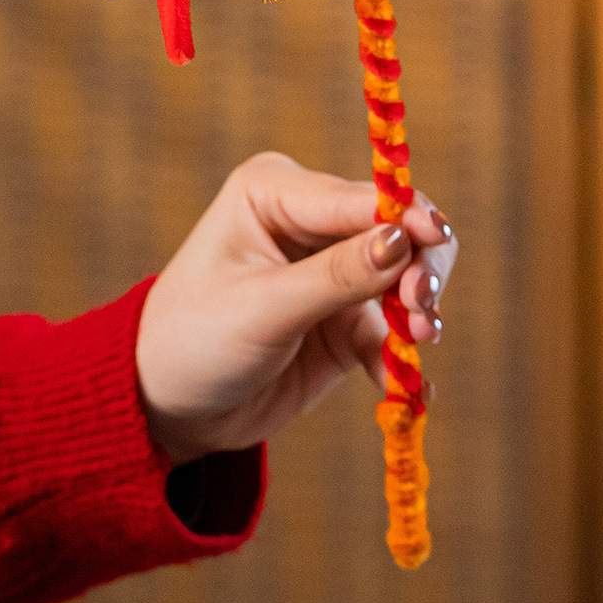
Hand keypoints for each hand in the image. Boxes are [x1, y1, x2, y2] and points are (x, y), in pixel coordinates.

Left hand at [135, 151, 456, 463]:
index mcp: (276, 192)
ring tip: (421, 339)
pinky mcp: (346, 318)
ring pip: (404, 274)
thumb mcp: (261, 309)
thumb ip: (337, 276)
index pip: (357, 197)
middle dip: (418, 265)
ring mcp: (333, 268)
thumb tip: (403, 240)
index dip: (404, 215)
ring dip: (418, 306)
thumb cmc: (191, 342)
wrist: (165, 410)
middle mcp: (311, 220)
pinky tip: (412, 385)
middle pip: (395, 228)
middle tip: (423, 306)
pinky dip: (403, 353)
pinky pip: (391, 328)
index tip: (438, 237)